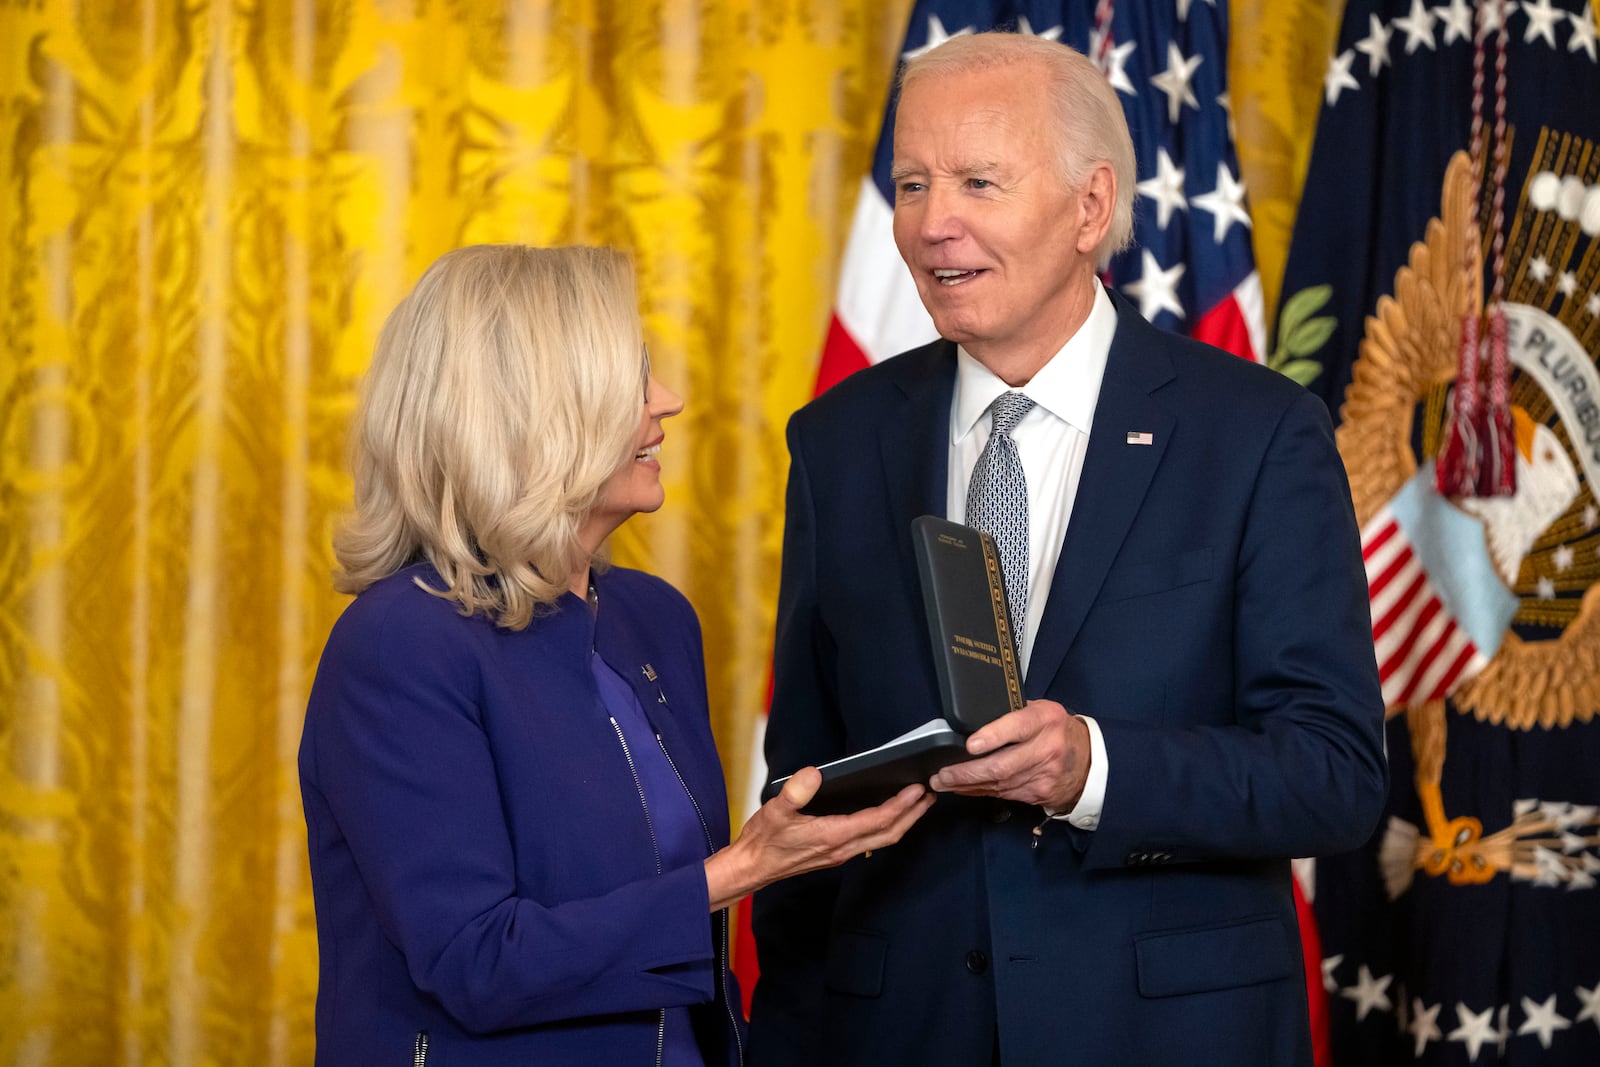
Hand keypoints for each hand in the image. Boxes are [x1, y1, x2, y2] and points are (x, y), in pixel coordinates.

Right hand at [703, 770, 933, 910]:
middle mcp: (842, 848)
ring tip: (917, 804)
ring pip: (883, 839)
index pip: (878, 820)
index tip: (917, 789)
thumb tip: (815, 773)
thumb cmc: (763, 841)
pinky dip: (886, 827)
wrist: (752, 868)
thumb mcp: (775, 811)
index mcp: (833, 836)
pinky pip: (871, 840)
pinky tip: (887, 816)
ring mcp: (840, 853)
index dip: (901, 805)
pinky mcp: (835, 853)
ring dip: (903, 821)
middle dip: (913, 814)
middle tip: (930, 794)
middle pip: (890, 833)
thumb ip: (795, 791)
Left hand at [928, 699, 1089, 810]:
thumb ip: (1013, 713)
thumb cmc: (1057, 730)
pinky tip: (964, 789)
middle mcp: (1046, 748)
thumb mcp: (1041, 711)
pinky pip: (1004, 794)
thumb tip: (974, 720)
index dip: (992, 736)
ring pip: (999, 784)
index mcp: (1045, 719)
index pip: (1017, 727)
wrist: (1090, 761)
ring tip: (943, 782)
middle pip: (1002, 766)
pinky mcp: (1039, 794)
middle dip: (966, 773)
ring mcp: (1044, 775)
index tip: (970, 745)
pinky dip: (980, 792)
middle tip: (941, 774)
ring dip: (967, 785)